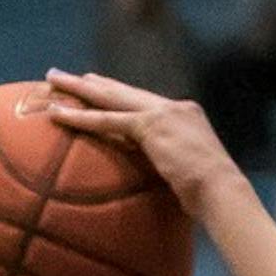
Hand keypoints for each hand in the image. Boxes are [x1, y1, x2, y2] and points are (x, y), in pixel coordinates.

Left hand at [36, 66, 238, 219]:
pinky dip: (82, 118)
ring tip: (52, 80)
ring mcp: (164, 113)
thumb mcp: (187, 177)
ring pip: (111, 97)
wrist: (222, 192)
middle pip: (124, 91)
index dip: (116, 94)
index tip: (94, 86)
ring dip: (78, 90)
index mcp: (183, 116)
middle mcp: (174, 107)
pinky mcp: (152, 126)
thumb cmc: (211, 198)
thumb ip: (169, 170)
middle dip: (92, 83)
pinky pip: (109, 120)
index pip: (142, 102)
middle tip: (65, 76)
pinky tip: (59, 114)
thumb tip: (159, 187)